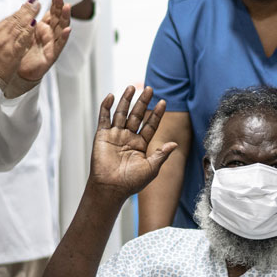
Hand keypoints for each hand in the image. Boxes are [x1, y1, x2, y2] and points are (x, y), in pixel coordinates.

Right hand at [0, 0, 41, 82]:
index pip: (8, 19)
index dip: (18, 11)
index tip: (26, 4)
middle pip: (15, 19)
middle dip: (26, 9)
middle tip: (35, 0)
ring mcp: (6, 44)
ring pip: (19, 26)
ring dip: (29, 15)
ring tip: (37, 6)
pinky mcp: (13, 53)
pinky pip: (22, 39)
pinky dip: (28, 30)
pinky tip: (35, 23)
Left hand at [16, 0, 71, 80]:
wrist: (16, 72)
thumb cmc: (20, 52)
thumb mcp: (22, 31)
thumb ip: (25, 19)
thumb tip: (28, 3)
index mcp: (42, 29)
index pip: (51, 14)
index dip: (55, 4)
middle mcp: (49, 36)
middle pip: (57, 19)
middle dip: (60, 7)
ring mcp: (52, 45)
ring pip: (60, 29)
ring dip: (65, 18)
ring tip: (67, 8)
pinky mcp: (51, 56)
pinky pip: (59, 45)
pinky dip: (63, 37)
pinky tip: (67, 30)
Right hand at [89, 86, 176, 200]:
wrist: (111, 188)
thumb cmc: (131, 182)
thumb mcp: (151, 168)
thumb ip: (162, 154)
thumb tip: (175, 144)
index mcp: (141, 145)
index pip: (150, 125)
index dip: (156, 114)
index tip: (163, 102)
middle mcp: (128, 138)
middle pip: (136, 115)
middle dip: (142, 102)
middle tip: (150, 89)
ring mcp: (115, 135)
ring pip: (121, 113)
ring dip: (126, 100)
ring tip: (131, 87)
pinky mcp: (102, 136)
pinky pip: (104, 118)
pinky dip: (106, 107)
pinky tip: (111, 96)